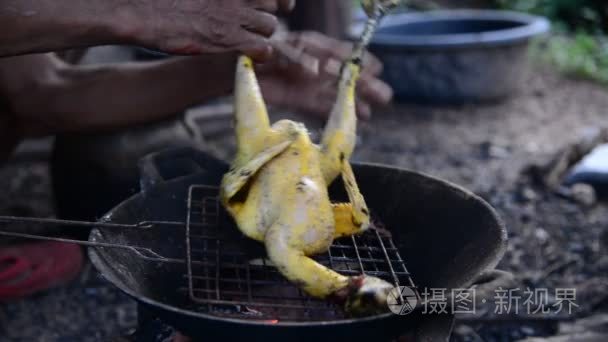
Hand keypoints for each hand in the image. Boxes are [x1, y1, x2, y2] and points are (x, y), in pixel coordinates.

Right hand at [129, 0, 294, 60]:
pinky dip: (260, 53)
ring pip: (270, 26)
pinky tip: (249, 54)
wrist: (142, 11)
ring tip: (248, 39)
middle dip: (266, 14)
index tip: (281, 4)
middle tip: (255, 24)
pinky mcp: (228, 39)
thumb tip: (226, 0)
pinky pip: (263, 49)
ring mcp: (234, 15)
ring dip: (262, 34)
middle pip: (272, 4)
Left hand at [256, 31, 392, 118]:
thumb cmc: (257, 51)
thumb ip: (296, 58)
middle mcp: (314, 65)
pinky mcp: (299, 98)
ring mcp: (308, 83)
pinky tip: (350, 120)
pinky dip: (335, 112)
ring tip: (372, 112)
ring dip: (354, 102)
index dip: (358, 61)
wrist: (237, 67)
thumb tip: (315, 71)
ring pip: (335, 93)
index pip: (340, 53)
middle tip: (384, 95)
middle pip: (343, 76)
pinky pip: (321, 106)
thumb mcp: (275, 49)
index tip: (377, 68)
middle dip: (364, 86)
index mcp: (311, 47)